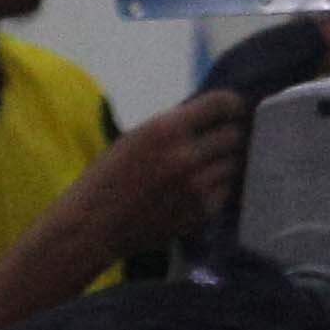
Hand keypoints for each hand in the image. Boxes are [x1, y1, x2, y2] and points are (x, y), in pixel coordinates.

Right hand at [56, 85, 250, 255]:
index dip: (232, 105)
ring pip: (233, 165)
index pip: (221, 105)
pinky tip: (196, 189)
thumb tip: (209, 117)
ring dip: (222, 164)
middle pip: (234, 136)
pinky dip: (216, 188)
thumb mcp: (136, 137)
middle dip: (227, 136)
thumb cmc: (108, 177)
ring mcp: (197, 186)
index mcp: (167, 129)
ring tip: (203, 168)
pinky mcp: (202, 212)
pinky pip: (224, 191)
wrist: (95, 224)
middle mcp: (187, 155)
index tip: (234, 109)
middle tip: (219, 141)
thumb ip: (173, 127)